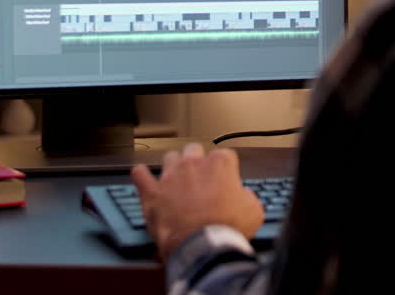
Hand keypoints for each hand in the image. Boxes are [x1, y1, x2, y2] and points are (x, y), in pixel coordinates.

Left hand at [131, 143, 264, 258]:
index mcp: (220, 164)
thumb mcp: (253, 210)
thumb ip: (247, 196)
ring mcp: (171, 176)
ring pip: (170, 157)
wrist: (203, 244)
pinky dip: (141, 175)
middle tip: (200, 176)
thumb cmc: (228, 227)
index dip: (226, 168)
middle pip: (194, 149)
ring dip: (173, 165)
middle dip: (197, 159)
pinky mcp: (153, 192)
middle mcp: (194, 164)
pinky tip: (142, 175)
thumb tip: (243, 196)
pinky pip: (140, 175)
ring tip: (175, 177)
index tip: (226, 179)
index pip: (225, 155)